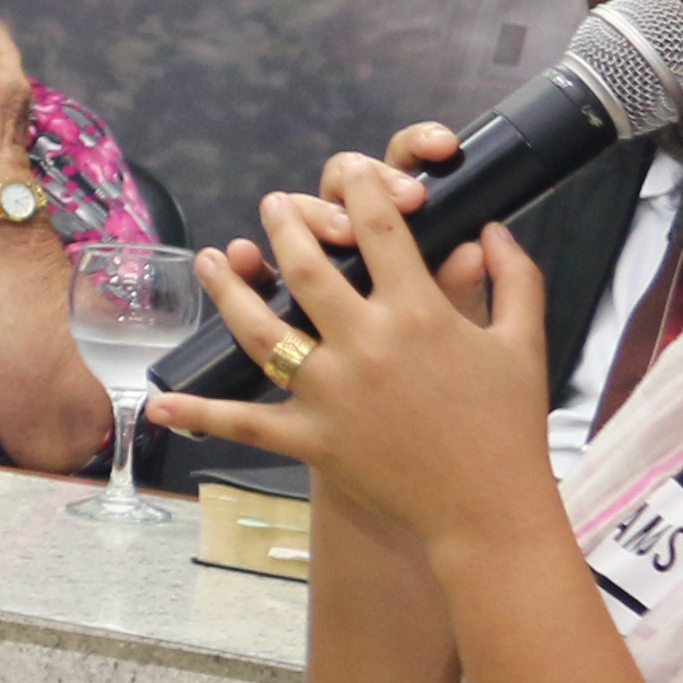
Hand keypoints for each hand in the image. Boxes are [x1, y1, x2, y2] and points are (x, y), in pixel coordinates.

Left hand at [152, 143, 561, 566]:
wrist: (489, 511)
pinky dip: (199, 413)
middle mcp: (367, 344)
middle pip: (308, 266)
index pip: (380, 230)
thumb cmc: (510, 427)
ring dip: (229, 290)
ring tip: (211, 259)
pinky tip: (159, 403)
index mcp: (420, 313)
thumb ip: (512, 278)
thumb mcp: (523, 344)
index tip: (348, 171)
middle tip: (272, 204)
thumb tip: (490, 229)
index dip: (360, 189)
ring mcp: (332, 392)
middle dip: (285, 225)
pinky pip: (245, 422)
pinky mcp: (312, 438)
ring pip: (261, 328)